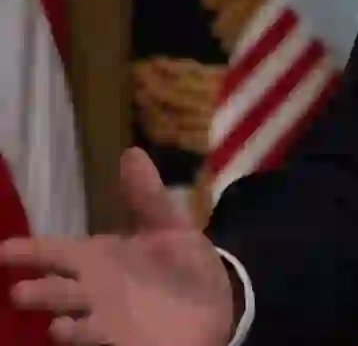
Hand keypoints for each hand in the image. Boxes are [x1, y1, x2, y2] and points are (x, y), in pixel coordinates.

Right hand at [1, 148, 234, 345]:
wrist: (216, 302)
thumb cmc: (182, 264)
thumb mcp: (170, 227)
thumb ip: (148, 197)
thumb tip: (133, 151)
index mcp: (100, 258)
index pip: (56, 252)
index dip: (30, 251)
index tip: (2, 251)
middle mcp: (94, 290)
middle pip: (58, 291)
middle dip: (39, 292)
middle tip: (19, 292)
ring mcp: (105, 319)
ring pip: (74, 324)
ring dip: (62, 325)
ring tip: (52, 323)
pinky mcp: (122, 341)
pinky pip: (98, 342)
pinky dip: (85, 339)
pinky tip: (70, 332)